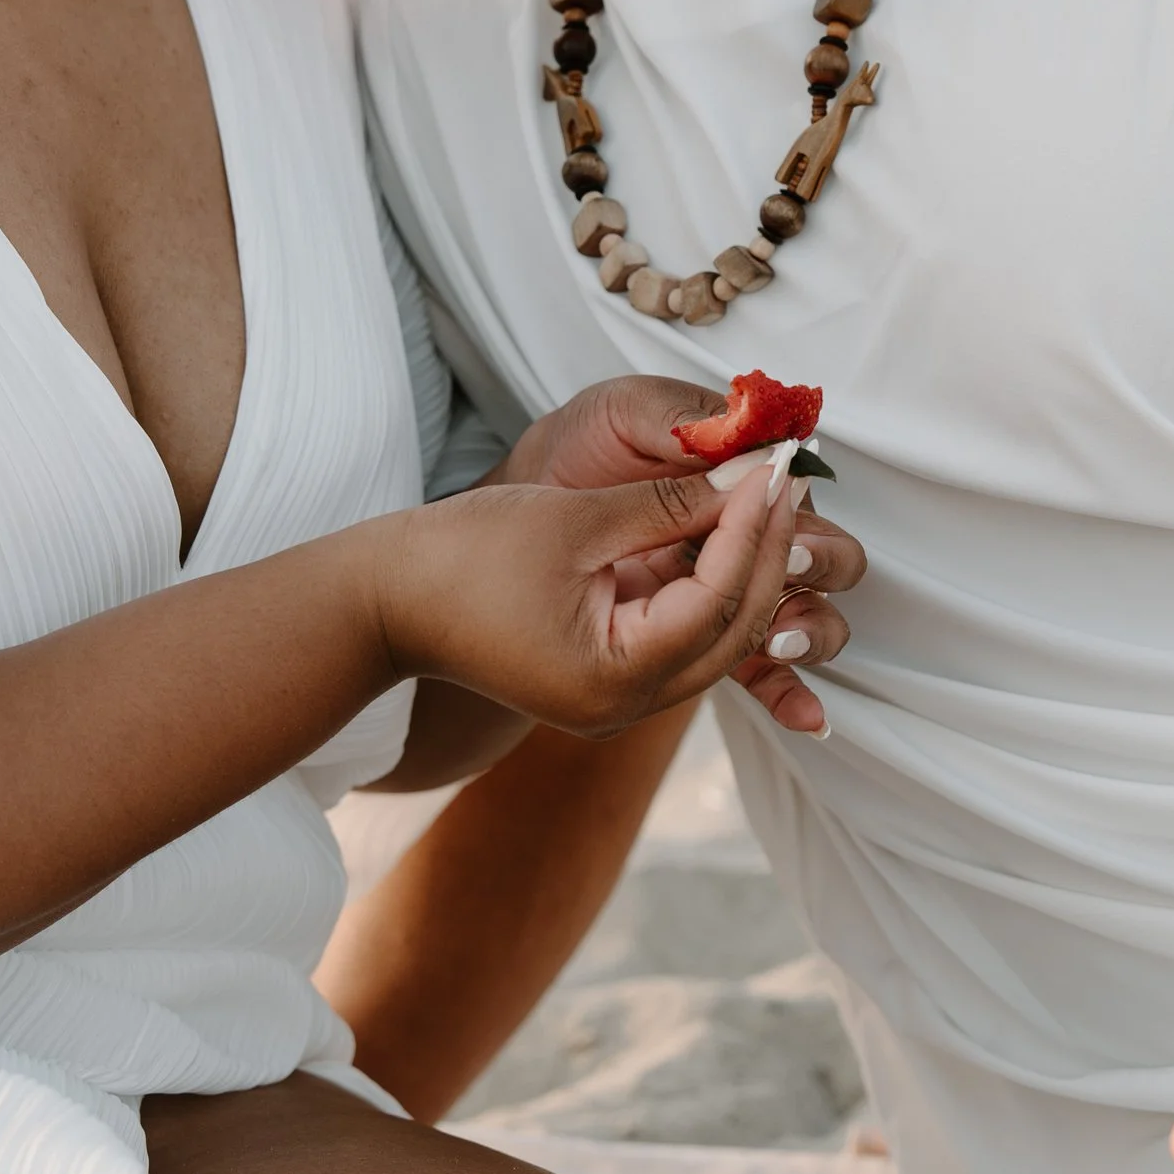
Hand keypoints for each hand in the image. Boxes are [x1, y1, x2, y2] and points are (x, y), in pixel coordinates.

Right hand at [496, 373, 863, 736]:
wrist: (387, 601)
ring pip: (718, 637)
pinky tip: (730, 531)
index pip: (716, 601)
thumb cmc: (463, 557)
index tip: (774, 467)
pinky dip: (712, 585)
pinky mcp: (609, 677)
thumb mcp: (575, 519)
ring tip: (767, 497)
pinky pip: (684, 634)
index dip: (752, 529)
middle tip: (786, 478)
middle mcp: (626, 705)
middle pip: (734, 631)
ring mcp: (619, 698)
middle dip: (767, 552)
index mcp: (615, 678)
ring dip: (747, 567)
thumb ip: (667, 505)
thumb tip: (747, 478)